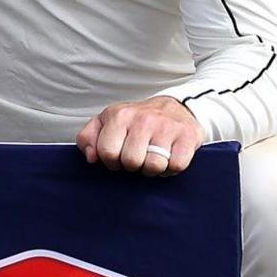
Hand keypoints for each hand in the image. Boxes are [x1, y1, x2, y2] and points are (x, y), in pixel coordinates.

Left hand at [77, 99, 200, 176]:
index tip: (119, 157)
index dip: (112, 162)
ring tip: (154, 157)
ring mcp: (167, 126)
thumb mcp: (106, 123)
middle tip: (140, 156)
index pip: (107, 153)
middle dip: (134, 166)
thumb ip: (88, 138)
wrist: (175, 107)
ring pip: (154, 166)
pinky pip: (176, 166)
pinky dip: (172, 168)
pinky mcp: (188, 135)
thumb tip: (91, 157)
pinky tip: (169, 157)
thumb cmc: (136, 121)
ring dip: (153, 169)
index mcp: (119, 116)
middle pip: (132, 162)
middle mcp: (143, 119)